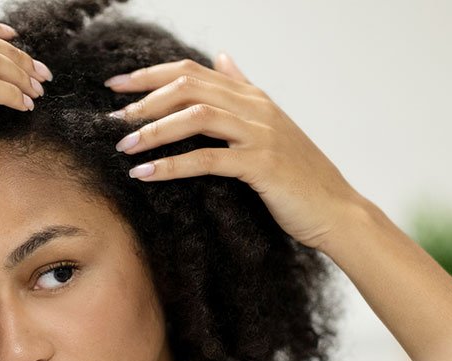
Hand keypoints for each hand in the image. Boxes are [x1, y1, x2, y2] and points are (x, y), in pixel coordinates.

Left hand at [105, 53, 363, 247]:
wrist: (337, 211)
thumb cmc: (300, 176)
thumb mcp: (271, 126)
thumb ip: (243, 90)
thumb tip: (222, 57)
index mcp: (253, 97)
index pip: (193, 72)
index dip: (150, 75)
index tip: (116, 86)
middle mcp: (256, 108)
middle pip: (190, 87)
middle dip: (145, 100)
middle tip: (114, 119)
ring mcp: (261, 134)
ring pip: (196, 116)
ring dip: (154, 130)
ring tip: (125, 147)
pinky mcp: (261, 165)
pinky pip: (208, 159)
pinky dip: (173, 165)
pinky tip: (146, 174)